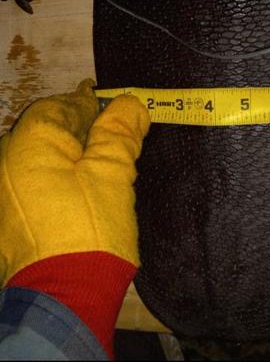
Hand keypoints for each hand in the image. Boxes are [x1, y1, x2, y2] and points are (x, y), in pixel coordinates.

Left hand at [0, 79, 149, 285]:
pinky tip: (76, 185)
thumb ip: (119, 133)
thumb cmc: (92, 228)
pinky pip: (31, 180)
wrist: (66, 295)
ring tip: (97, 159)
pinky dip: (54, 174)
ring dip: (66, 152)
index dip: (86, 103)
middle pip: (44, 132)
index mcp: (27, 147)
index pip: (58, 109)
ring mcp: (2, 192)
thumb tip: (131, 103)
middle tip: (109, 132)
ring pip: (37, 157)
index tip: (109, 102)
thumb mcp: (113, 175)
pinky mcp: (6, 216)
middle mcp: (4, 164)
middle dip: (77, 128)